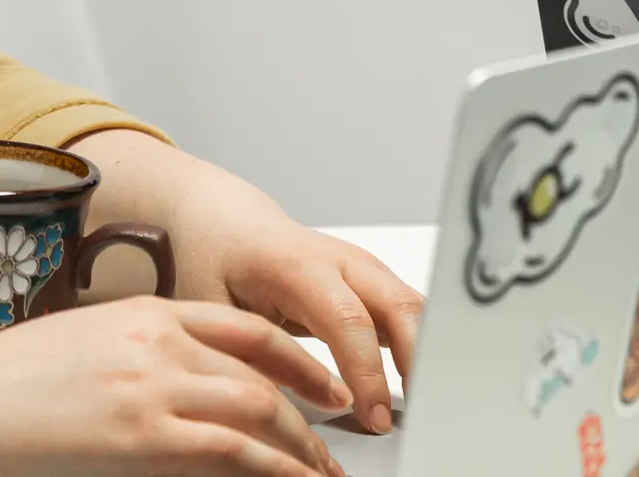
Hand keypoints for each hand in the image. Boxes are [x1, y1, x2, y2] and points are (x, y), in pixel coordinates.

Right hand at [0, 295, 349, 476]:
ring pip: (257, 411)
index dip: (297, 359)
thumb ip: (142, 358)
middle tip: (334, 443)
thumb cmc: (7, 385)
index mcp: (145, 313)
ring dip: (300, 449)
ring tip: (323, 474)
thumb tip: (189, 391)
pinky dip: (272, 468)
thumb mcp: (86, 347)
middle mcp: (158, 343)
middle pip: (261, 373)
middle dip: (308, 412)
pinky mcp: (143, 438)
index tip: (325, 384)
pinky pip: (230, 452)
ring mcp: (153, 390)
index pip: (245, 329)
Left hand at [79, 134, 422, 435]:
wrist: (223, 221)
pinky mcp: (370, 279)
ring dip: (426, 355)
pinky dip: (420, 345)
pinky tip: (419, 383)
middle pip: (399, 306)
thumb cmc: (213, 260)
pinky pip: (407, 310)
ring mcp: (361, 266)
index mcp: (297, 263)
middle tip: (418, 415)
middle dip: (418, 361)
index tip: (374, 417)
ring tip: (427, 407)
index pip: (348, 319)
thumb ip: (246, 355)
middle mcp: (339, 259)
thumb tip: (280, 412)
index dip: (367, 371)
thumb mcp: (212, 310)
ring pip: (413, 306)